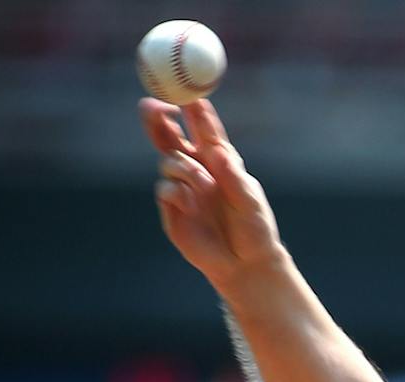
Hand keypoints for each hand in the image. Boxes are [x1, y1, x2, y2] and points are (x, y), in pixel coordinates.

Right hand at [142, 97, 282, 295]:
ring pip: (169, 160)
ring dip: (183, 166)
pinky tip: (190, 204)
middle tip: (151, 106)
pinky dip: (177, 191)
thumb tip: (219, 153)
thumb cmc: (253, 230)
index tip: (185, 92)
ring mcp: (182, 188)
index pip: (200, 126)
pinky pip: (165, 188)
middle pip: (169, 135)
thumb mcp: (249, 201)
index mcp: (218, 159)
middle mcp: (197, 169)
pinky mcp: (172, 210)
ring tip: (203, 184)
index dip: (191, 107)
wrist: (245, 265)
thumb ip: (233, 177)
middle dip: (158, 117)